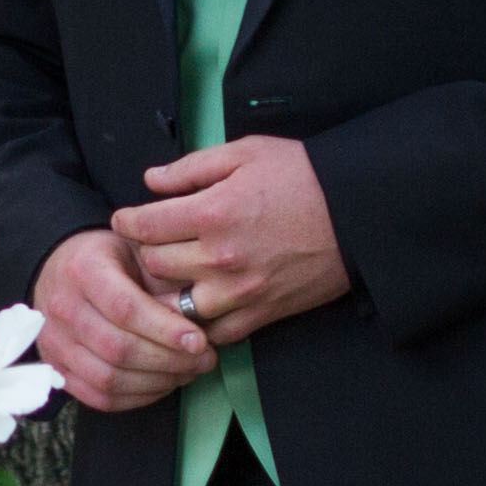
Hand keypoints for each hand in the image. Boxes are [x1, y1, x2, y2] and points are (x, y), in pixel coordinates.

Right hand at [31, 227, 213, 413]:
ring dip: (156, 382)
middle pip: (118, 348)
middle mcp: (62, 307)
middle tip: (205, 359)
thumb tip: (199, 321)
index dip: (165, 330)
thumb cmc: (113, 260)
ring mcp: (54, 342)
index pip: (124, 308)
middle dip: (169, 361)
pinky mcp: (56, 367)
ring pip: (108, 379)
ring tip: (187, 372)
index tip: (200, 341)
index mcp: (84, 269)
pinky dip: (136, 398)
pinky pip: (98, 397)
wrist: (62, 269)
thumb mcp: (142, 251)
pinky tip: (162, 384)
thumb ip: (167, 282)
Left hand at [112, 138, 347, 346]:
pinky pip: (213, 332)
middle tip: (154, 244)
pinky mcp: (260, 314)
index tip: (127, 220)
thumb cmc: (303, 176)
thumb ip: (192, 167)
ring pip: (175, 304)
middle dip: (147, 252)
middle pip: (154, 266)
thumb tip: (151, 180)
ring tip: (175, 275)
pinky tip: (202, 303)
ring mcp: (238, 291)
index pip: (143, 226)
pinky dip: (201, 322)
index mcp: (210, 212)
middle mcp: (218, 257)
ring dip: (170, 291)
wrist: (357, 213)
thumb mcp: (246, 153)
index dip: (128, 221)